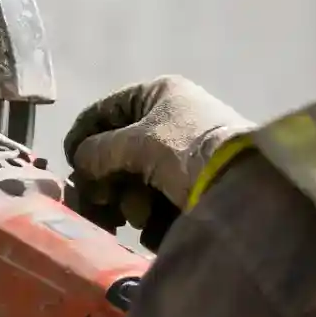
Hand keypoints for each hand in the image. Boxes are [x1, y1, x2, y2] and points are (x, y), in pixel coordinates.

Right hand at [65, 77, 250, 232]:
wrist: (244, 184)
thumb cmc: (186, 151)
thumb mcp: (136, 144)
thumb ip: (99, 150)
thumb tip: (80, 161)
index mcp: (157, 93)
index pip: (104, 111)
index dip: (83, 137)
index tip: (71, 166)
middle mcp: (170, 117)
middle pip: (117, 149)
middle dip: (105, 178)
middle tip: (99, 203)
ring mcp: (182, 150)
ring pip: (134, 176)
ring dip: (127, 198)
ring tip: (134, 216)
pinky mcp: (192, 180)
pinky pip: (155, 193)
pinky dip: (148, 210)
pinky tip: (150, 223)